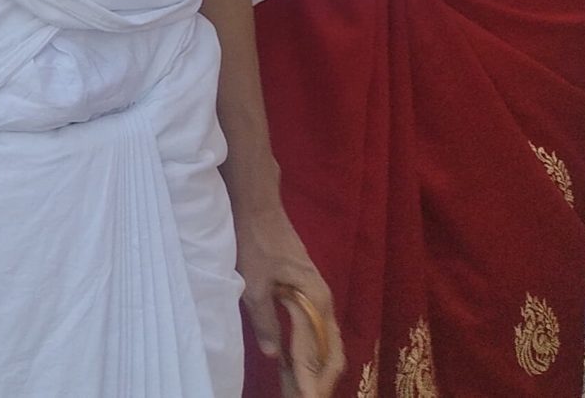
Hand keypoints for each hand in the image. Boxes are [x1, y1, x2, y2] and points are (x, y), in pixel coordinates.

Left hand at [234, 199, 340, 397]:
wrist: (258, 205)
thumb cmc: (255, 241)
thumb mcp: (254, 283)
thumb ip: (265, 320)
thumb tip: (273, 355)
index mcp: (316, 301)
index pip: (317, 354)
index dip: (310, 383)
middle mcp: (325, 302)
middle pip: (331, 354)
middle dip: (318, 382)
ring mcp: (320, 296)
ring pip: (326, 344)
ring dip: (315, 370)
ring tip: (300, 391)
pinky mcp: (311, 292)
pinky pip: (317, 332)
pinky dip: (311, 353)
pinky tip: (297, 365)